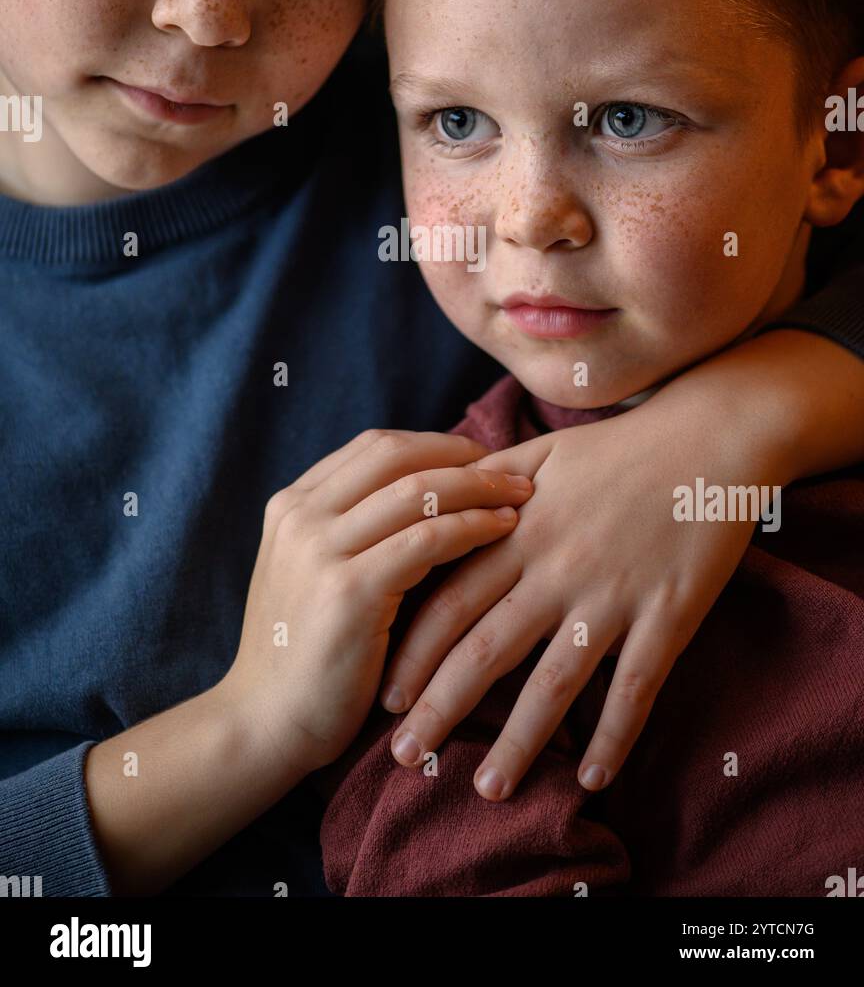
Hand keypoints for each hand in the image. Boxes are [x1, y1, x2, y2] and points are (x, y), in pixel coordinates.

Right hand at [221, 429, 532, 778]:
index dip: (435, 445)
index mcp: (291, 505)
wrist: (264, 724)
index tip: (480, 458)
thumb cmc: (304, 654)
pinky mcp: (349, 591)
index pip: (374, 446)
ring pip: (417, 491)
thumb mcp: (312, 573)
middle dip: (462, 456)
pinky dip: (472, 527)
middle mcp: (301, 516)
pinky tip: (504, 531)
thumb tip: (427, 493)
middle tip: (513, 469)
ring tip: (522, 495)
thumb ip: (349, 531)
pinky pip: (427, 540)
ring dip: (478, 487)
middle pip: (397, 455)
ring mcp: (320, 550)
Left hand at [377, 348, 804, 799]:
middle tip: (405, 757)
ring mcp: (612, 596)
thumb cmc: (620, 447)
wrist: (710, 437)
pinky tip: (593, 780)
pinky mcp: (667, 616)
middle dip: (439, 708)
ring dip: (517, 743)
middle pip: (485, 650)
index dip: (413, 653)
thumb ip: (484, 483)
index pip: (449, 601)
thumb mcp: (540, 453)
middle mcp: (556, 569)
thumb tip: (432, 505)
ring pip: (554, 683)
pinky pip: (635, 689)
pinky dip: (613, 737)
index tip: (383, 696)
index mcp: (519, 531)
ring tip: (486, 791)